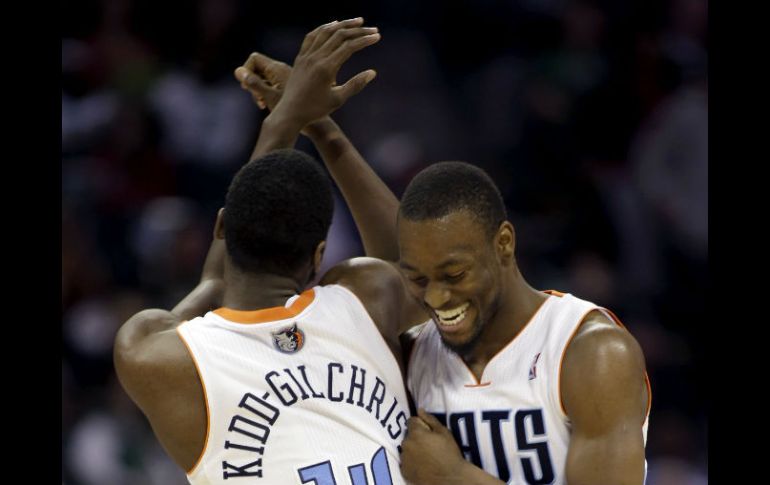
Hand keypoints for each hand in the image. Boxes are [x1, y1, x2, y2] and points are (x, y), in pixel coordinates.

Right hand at [234, 51, 289, 110]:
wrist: (314, 124)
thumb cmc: (293, 112)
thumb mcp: (269, 97)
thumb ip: (253, 84)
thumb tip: (238, 71)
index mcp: (278, 69)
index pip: (254, 59)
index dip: (246, 70)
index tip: (247, 87)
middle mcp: (282, 70)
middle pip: (258, 68)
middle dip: (252, 82)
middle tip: (257, 97)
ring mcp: (286, 78)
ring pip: (264, 78)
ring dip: (258, 89)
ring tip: (262, 103)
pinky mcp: (288, 87)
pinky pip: (271, 84)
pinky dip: (266, 92)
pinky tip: (267, 104)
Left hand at [261, 17, 379, 130]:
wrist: (290, 113)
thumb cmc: (316, 110)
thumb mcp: (338, 99)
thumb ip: (355, 84)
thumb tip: (372, 72)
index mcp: (327, 68)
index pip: (349, 47)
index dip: (364, 40)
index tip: (377, 37)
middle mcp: (316, 58)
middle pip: (339, 35)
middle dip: (358, 30)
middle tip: (373, 29)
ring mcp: (306, 56)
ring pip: (326, 32)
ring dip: (343, 24)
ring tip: (357, 22)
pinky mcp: (300, 58)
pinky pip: (312, 36)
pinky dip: (324, 28)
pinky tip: (333, 26)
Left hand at [401, 409, 468, 484]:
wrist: (450, 479)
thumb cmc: (449, 453)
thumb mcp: (444, 433)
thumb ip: (430, 419)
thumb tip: (419, 410)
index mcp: (415, 433)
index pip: (411, 421)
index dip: (420, 424)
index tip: (428, 431)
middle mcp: (406, 444)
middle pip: (408, 435)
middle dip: (416, 437)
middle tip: (429, 445)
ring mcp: (404, 458)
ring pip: (406, 449)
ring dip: (413, 449)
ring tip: (426, 456)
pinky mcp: (404, 471)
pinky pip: (406, 461)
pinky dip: (411, 462)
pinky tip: (422, 465)